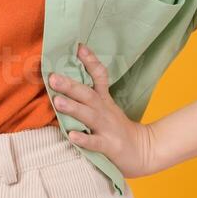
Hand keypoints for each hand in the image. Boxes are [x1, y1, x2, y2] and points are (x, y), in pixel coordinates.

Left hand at [49, 43, 160, 177]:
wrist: (144, 151)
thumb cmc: (117, 127)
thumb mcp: (106, 106)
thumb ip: (90, 92)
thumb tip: (67, 76)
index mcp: (104, 100)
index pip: (100, 76)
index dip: (90, 61)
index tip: (78, 47)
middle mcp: (104, 111)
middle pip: (88, 94)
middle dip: (70, 85)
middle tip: (52, 77)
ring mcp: (107, 128)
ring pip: (89, 116)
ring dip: (73, 108)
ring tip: (57, 101)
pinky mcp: (109, 146)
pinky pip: (95, 143)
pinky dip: (84, 139)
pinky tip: (71, 136)